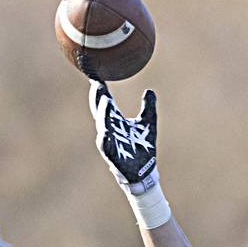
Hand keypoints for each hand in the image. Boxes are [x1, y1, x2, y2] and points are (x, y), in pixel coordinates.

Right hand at [89, 79, 158, 194]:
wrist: (145, 170)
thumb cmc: (143, 147)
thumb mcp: (147, 123)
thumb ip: (148, 107)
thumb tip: (149, 91)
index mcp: (116, 120)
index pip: (106, 103)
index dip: (102, 91)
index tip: (98, 76)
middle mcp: (110, 129)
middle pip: (101, 111)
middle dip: (98, 99)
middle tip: (97, 85)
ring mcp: (110, 142)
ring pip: (103, 126)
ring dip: (103, 114)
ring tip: (105, 102)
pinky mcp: (112, 155)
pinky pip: (106, 146)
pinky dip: (105, 138)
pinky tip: (105, 131)